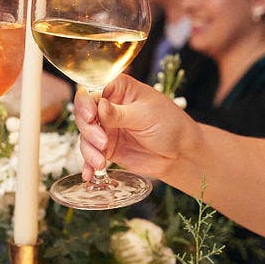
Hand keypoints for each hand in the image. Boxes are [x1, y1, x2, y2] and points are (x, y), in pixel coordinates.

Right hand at [74, 74, 195, 180]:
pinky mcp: (106, 147)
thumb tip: (98, 105)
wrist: (180, 153)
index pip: (92, 90)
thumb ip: (119, 113)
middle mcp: (108, 107)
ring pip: (85, 135)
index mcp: (119, 89)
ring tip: (101, 162)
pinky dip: (88, 164)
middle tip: (103, 143)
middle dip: (89, 130)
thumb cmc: (170, 125)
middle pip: (84, 113)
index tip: (91, 116)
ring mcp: (106, 128)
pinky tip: (89, 174)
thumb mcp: (145, 115)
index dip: (86, 102)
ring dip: (89, 150)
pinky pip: (90, 154)